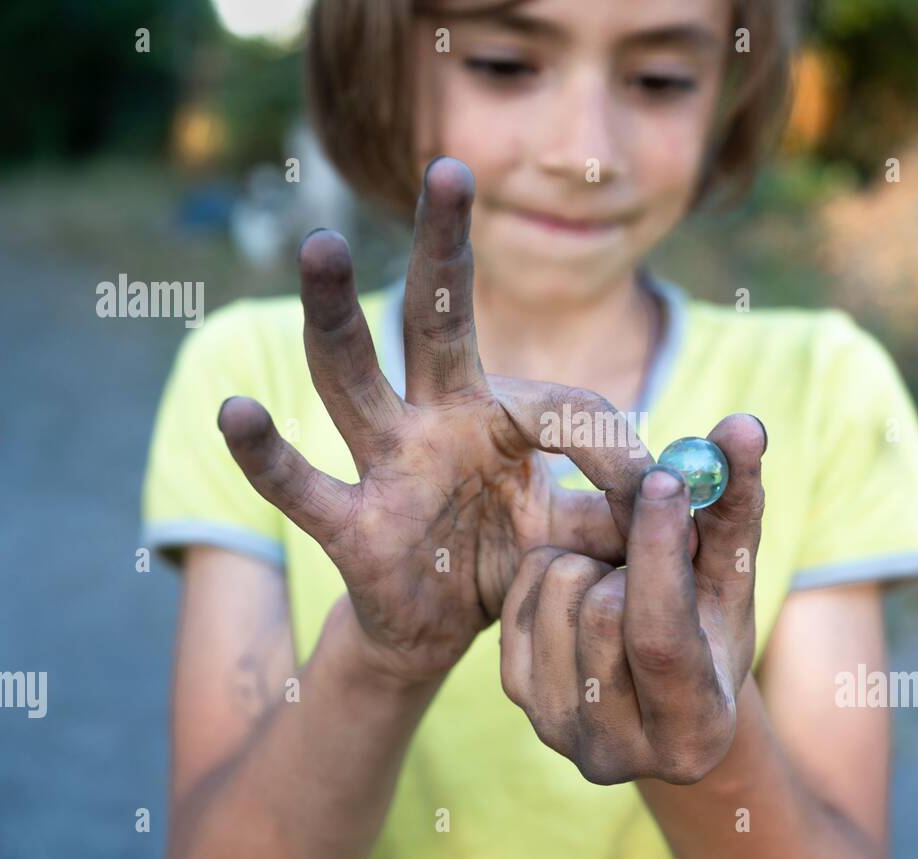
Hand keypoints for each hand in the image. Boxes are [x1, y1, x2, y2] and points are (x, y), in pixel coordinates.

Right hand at [217, 157, 651, 685]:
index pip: (560, 401)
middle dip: (442, 249)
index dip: (608, 446)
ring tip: (320, 245)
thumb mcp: (572, 535)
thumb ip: (619, 512)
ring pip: (353, 377)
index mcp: (500, 414)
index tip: (649, 493)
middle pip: (434, 319)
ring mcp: (388, 462)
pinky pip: (302, 485)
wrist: (444, 630)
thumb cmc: (508, 562)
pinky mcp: (351, 524)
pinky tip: (234, 410)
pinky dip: (268, 454)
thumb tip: (683, 490)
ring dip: (336, 316)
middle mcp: (438, 419)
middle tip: (449, 169)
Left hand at [499, 414, 766, 784]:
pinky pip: (524, 593)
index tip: (662, 478)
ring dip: (592, 557)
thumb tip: (743, 425)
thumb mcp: (730, 573)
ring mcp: (558, 728)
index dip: (658, 550)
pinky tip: (585, 585)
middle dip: (628, 552)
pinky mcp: (517, 695)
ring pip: (558, 591)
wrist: (656, 682)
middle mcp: (618, 752)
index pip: (659, 635)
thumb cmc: (709, 620)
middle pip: (601, 611)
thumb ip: (735, 503)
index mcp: (692, 732)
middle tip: (653, 529)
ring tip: (623, 575)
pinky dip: (554, 567)